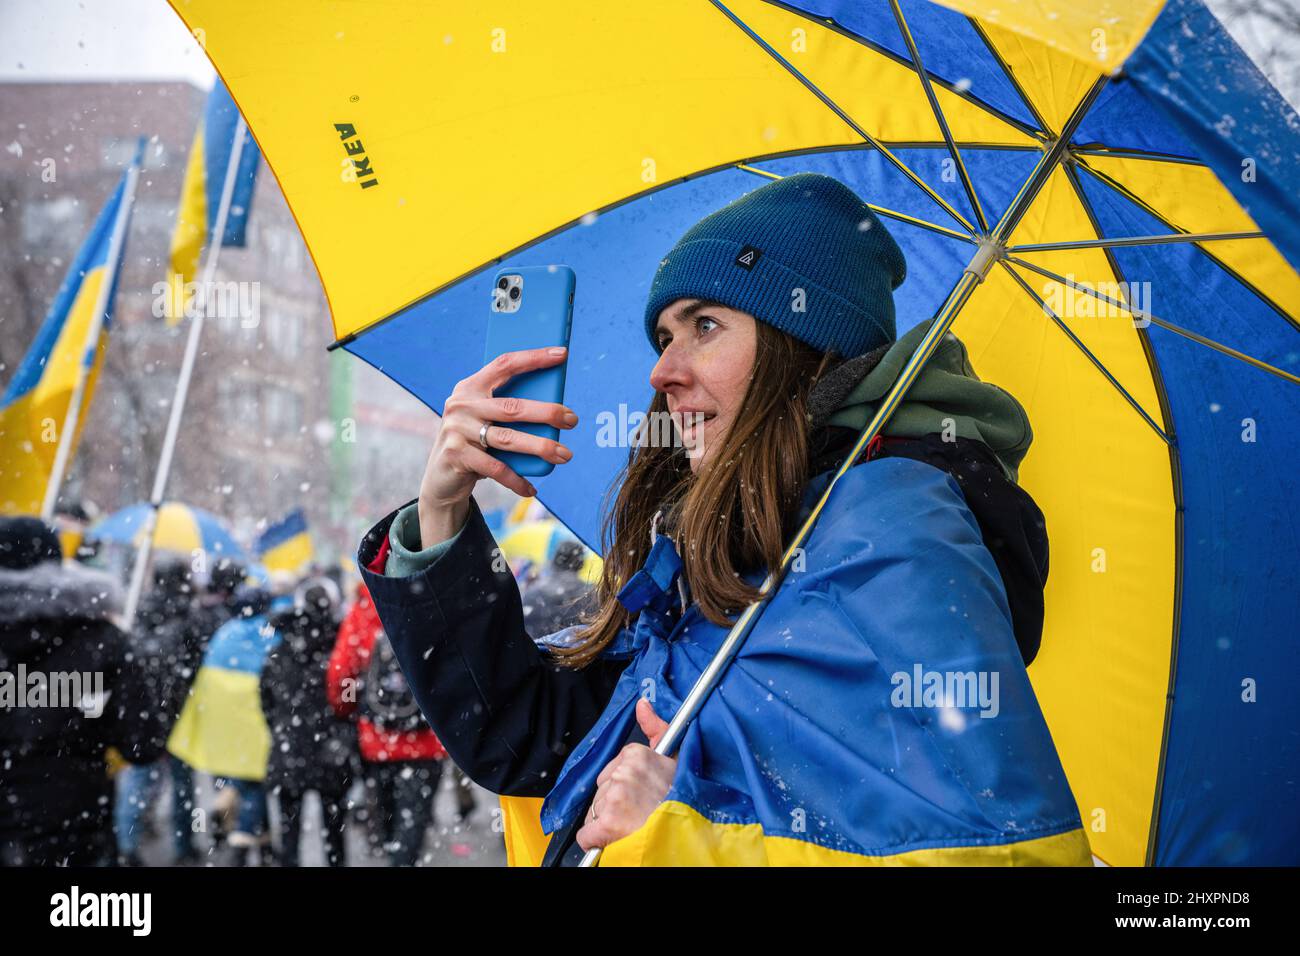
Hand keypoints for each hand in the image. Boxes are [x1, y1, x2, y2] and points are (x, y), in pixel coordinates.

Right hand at [417, 346, 578, 544]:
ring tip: (565, 454)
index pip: (505, 365)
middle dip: (547, 413)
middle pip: (513, 407)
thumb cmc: (472, 442)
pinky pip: (496, 468)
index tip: (561, 354)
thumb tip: (554, 410)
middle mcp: (462, 405)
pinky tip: (531, 487)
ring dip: (541, 447)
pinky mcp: (456, 456)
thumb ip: (506, 409)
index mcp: (470, 387)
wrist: (439, 478)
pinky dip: (516, 480)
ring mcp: (457, 430)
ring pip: (508, 439)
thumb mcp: (483, 418)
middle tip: (571, 420)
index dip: (533, 358)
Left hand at [575, 698, 676, 851]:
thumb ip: (656, 727)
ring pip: (595, 811)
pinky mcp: (607, 823)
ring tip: (634, 824)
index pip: (613, 771)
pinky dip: (596, 841)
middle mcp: (624, 773)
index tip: (642, 795)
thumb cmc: (681, 798)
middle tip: (639, 811)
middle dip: (615, 803)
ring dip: (609, 821)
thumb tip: (642, 704)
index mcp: (636, 754)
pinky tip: (616, 837)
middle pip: (602, 790)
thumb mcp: (674, 756)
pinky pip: (586, 834)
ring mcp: (615, 797)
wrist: (686, 834)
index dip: (626, 787)